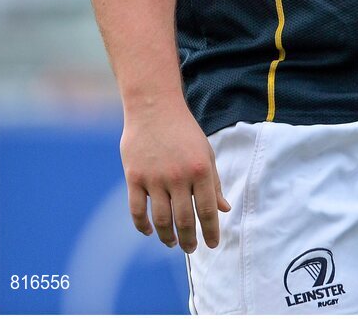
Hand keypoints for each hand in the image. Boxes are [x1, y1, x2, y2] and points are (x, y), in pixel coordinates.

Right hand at [120, 100, 230, 252]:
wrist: (155, 107)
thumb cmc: (184, 131)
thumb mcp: (206, 153)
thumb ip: (214, 182)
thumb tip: (223, 209)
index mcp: (200, 169)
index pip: (207, 210)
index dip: (211, 231)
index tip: (212, 245)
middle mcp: (179, 176)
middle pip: (184, 220)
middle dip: (189, 240)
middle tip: (191, 249)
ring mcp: (155, 178)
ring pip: (161, 220)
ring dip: (167, 237)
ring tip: (172, 243)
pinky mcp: (134, 177)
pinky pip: (137, 210)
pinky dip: (142, 226)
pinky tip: (148, 231)